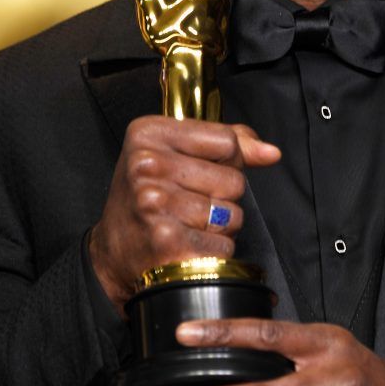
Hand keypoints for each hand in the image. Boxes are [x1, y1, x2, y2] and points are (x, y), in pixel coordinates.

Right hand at [89, 118, 279, 312]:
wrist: (114, 252)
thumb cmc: (147, 198)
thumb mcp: (175, 153)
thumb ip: (226, 143)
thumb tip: (270, 152)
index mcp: (149, 133)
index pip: (227, 141)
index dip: (227, 161)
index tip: (202, 170)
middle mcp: (147, 165)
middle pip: (233, 180)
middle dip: (222, 196)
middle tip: (188, 201)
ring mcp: (155, 202)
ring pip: (232, 214)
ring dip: (219, 226)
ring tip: (186, 223)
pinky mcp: (167, 240)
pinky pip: (223, 244)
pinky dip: (212, 250)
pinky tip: (186, 244)